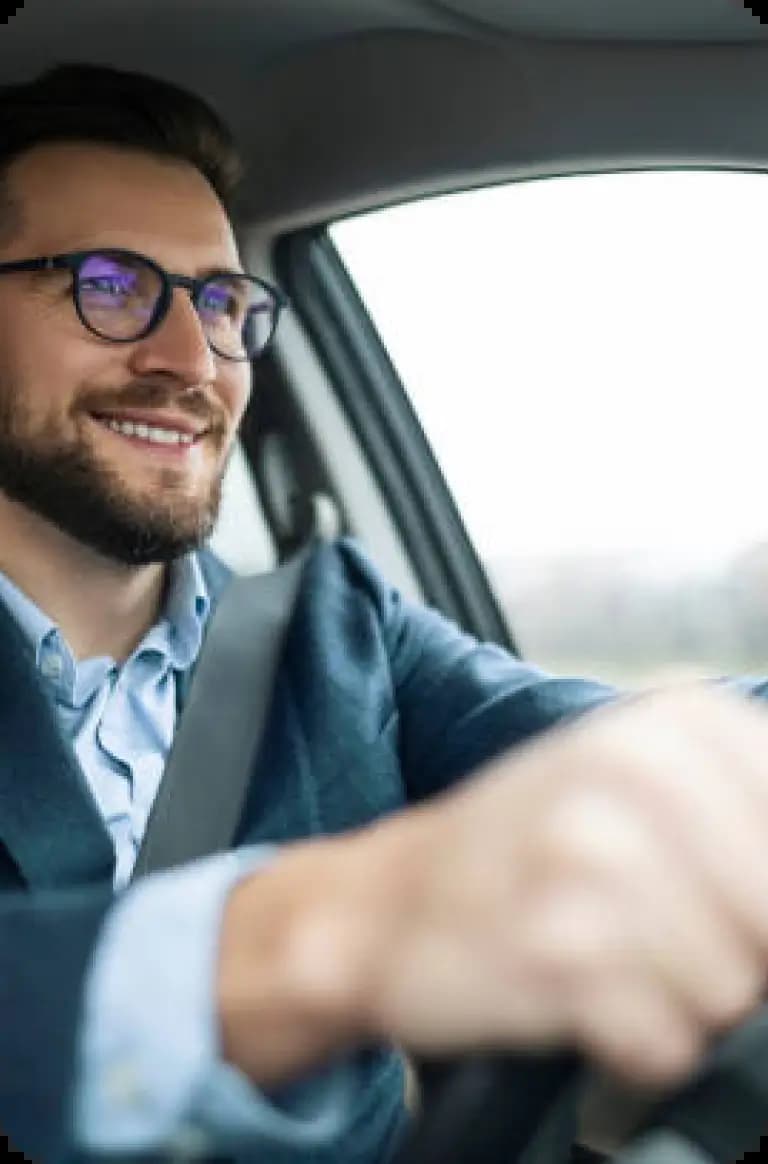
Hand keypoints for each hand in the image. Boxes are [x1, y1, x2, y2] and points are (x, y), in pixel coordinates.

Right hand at [217, 686, 767, 1090]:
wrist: (385, 904)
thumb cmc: (520, 850)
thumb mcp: (635, 788)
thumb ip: (741, 816)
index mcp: (669, 724)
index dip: (754, 888)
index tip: (702, 888)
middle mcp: (634, 773)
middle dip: (728, 953)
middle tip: (641, 928)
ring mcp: (591, 859)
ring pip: (732, 992)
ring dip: (674, 1002)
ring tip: (602, 955)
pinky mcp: (558, 952)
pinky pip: (665, 1045)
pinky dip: (629, 1045)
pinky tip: (574, 994)